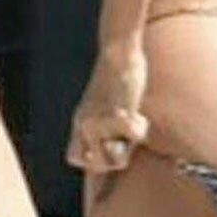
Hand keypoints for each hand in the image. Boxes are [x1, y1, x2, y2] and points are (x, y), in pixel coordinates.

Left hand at [66, 48, 149, 173]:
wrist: (118, 51)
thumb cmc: (117, 74)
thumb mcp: (102, 102)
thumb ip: (105, 123)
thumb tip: (117, 145)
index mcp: (79, 121)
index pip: (74, 158)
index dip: (92, 159)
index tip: (110, 147)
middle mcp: (85, 124)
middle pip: (97, 165)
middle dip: (117, 157)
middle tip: (126, 136)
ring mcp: (99, 121)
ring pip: (117, 157)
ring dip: (131, 142)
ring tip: (135, 120)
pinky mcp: (117, 113)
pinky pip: (133, 136)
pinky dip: (141, 127)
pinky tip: (139, 112)